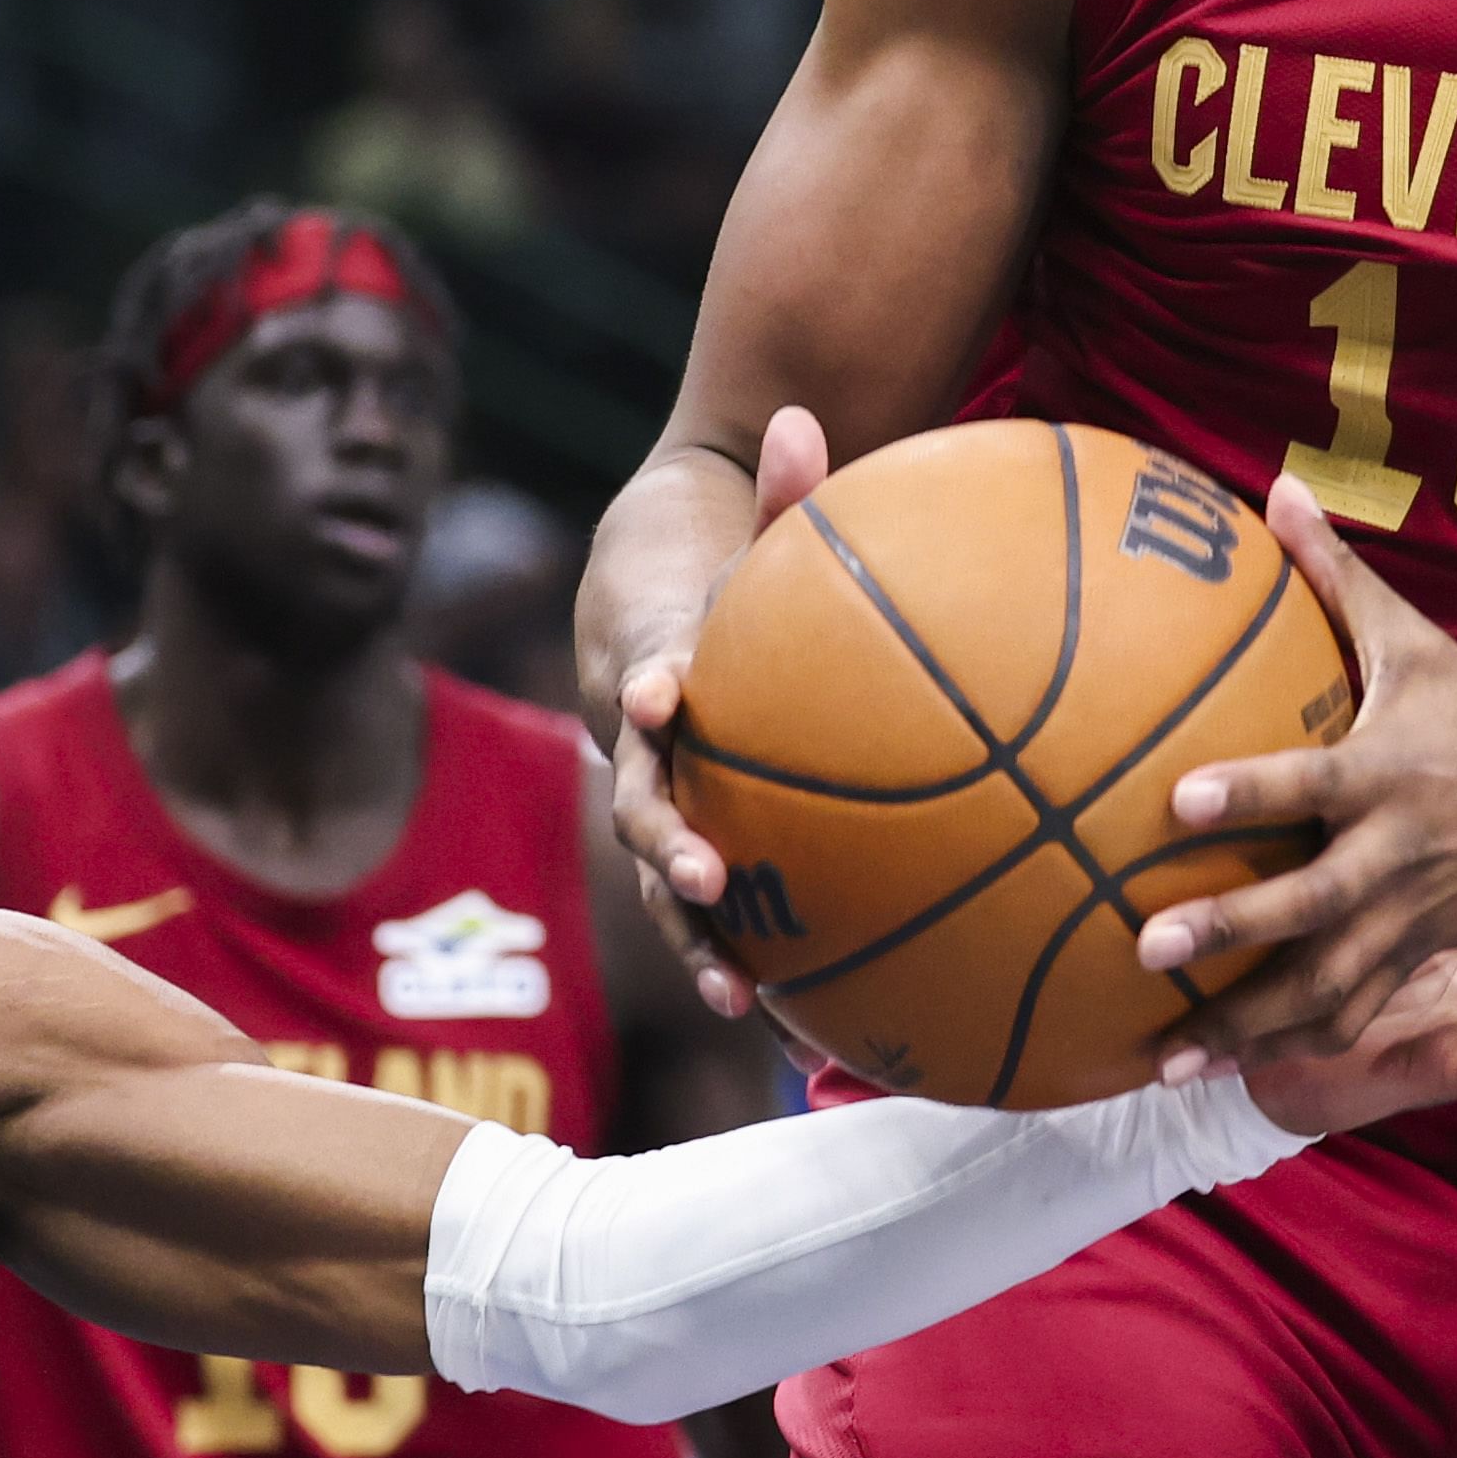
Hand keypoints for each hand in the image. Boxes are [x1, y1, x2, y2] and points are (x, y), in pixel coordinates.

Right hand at [599, 406, 833, 1023]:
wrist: (655, 632)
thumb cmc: (721, 581)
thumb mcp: (748, 533)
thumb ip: (781, 492)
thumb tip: (804, 418)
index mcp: (658, 679)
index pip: (646, 681)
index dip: (650, 689)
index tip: (662, 693)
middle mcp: (650, 760)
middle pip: (646, 808)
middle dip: (671, 844)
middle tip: (707, 872)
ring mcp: (667, 815)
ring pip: (670, 888)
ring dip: (697, 941)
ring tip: (739, 994)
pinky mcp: (701, 858)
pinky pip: (724, 924)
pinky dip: (754, 972)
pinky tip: (810, 1039)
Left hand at [1136, 479, 1456, 1063]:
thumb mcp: (1416, 643)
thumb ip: (1335, 578)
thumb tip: (1276, 487)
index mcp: (1387, 774)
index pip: (1310, 783)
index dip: (1249, 794)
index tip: (1176, 802)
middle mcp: (1397, 856)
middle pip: (1310, 904)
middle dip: (1231, 929)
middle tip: (1144, 947)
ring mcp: (1410, 920)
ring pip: (1324, 987)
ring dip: (1243, 1026)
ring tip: (1163, 1059)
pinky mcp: (1419, 960)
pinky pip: (1350, 1016)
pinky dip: (1286, 1051)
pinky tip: (1218, 1075)